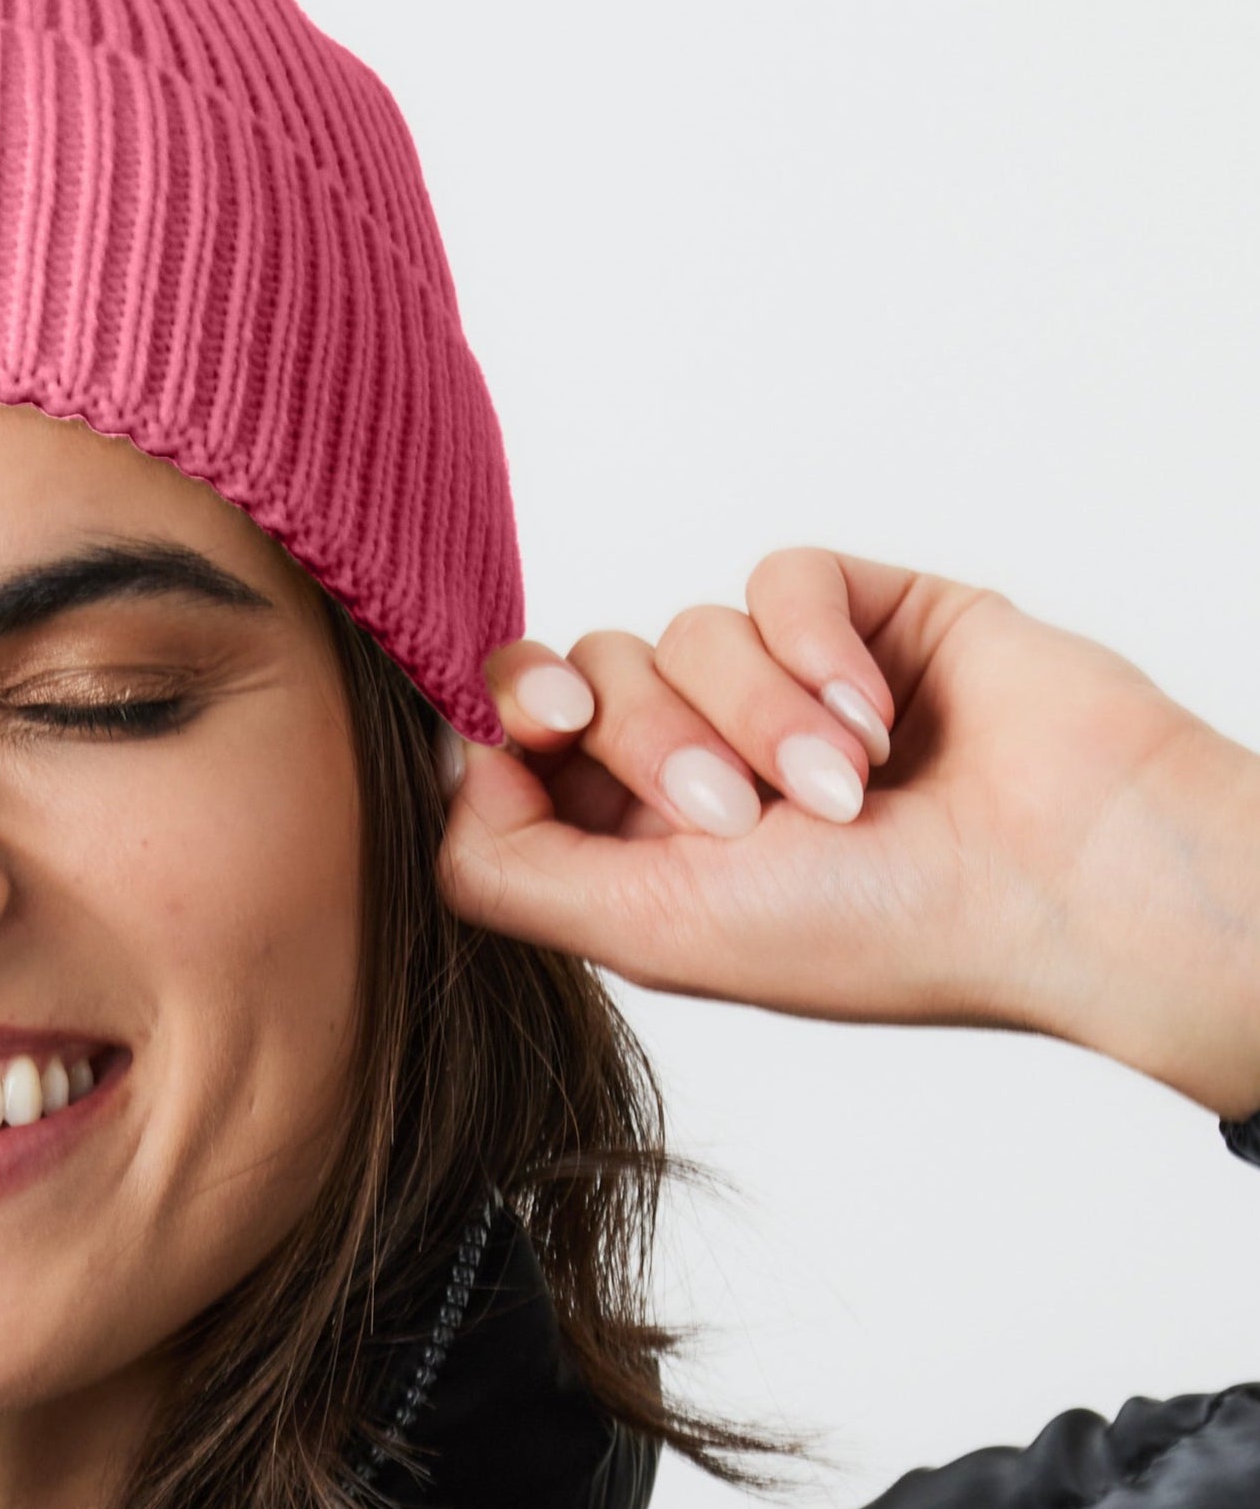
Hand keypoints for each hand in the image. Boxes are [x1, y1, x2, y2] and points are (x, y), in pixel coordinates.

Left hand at [439, 547, 1259, 1117]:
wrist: (1062, 879)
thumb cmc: (881, 932)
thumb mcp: (656, 931)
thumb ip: (510, 869)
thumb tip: (446, 770)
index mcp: (644, 851)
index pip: (520, 749)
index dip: (515, 727)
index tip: (548, 738)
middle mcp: (703, 765)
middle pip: (587, 676)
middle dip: (656, 738)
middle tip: (739, 815)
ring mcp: (784, 687)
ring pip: (684, 628)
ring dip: (761, 713)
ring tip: (848, 791)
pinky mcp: (865, 617)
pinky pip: (778, 576)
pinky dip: (816, 644)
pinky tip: (878, 720)